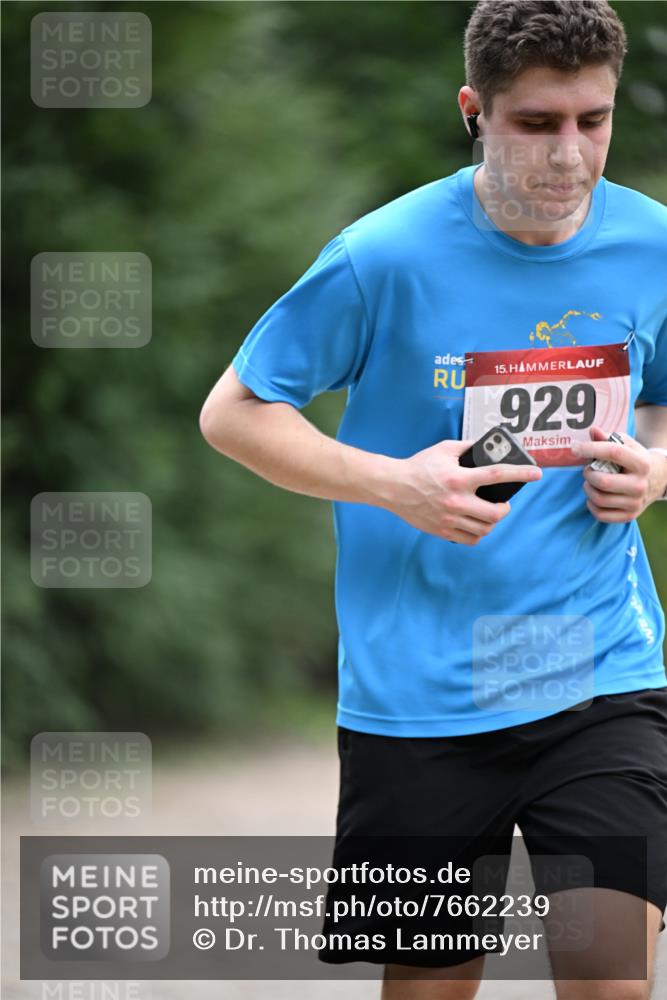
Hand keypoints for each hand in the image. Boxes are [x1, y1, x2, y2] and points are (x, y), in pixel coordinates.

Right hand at [388, 438, 542, 544]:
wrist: (393, 486)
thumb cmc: (419, 466)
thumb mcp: (444, 449)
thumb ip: (467, 447)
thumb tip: (487, 447)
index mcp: (459, 478)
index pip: (498, 475)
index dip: (521, 474)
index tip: (537, 474)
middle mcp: (457, 500)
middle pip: (495, 513)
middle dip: (505, 508)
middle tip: (503, 503)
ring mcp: (449, 518)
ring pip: (485, 529)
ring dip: (492, 521)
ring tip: (489, 514)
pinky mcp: (442, 530)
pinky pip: (470, 539)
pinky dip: (478, 533)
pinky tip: (476, 525)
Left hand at [572, 425, 663, 521]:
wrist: (656, 480)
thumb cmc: (634, 460)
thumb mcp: (627, 445)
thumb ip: (608, 438)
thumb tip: (593, 431)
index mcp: (641, 463)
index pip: (613, 453)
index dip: (591, 448)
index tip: (576, 448)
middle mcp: (640, 485)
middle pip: (603, 482)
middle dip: (588, 474)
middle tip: (587, 470)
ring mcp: (635, 503)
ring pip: (599, 499)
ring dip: (588, 488)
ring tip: (590, 482)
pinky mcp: (629, 516)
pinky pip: (601, 514)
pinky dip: (591, 505)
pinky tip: (594, 495)